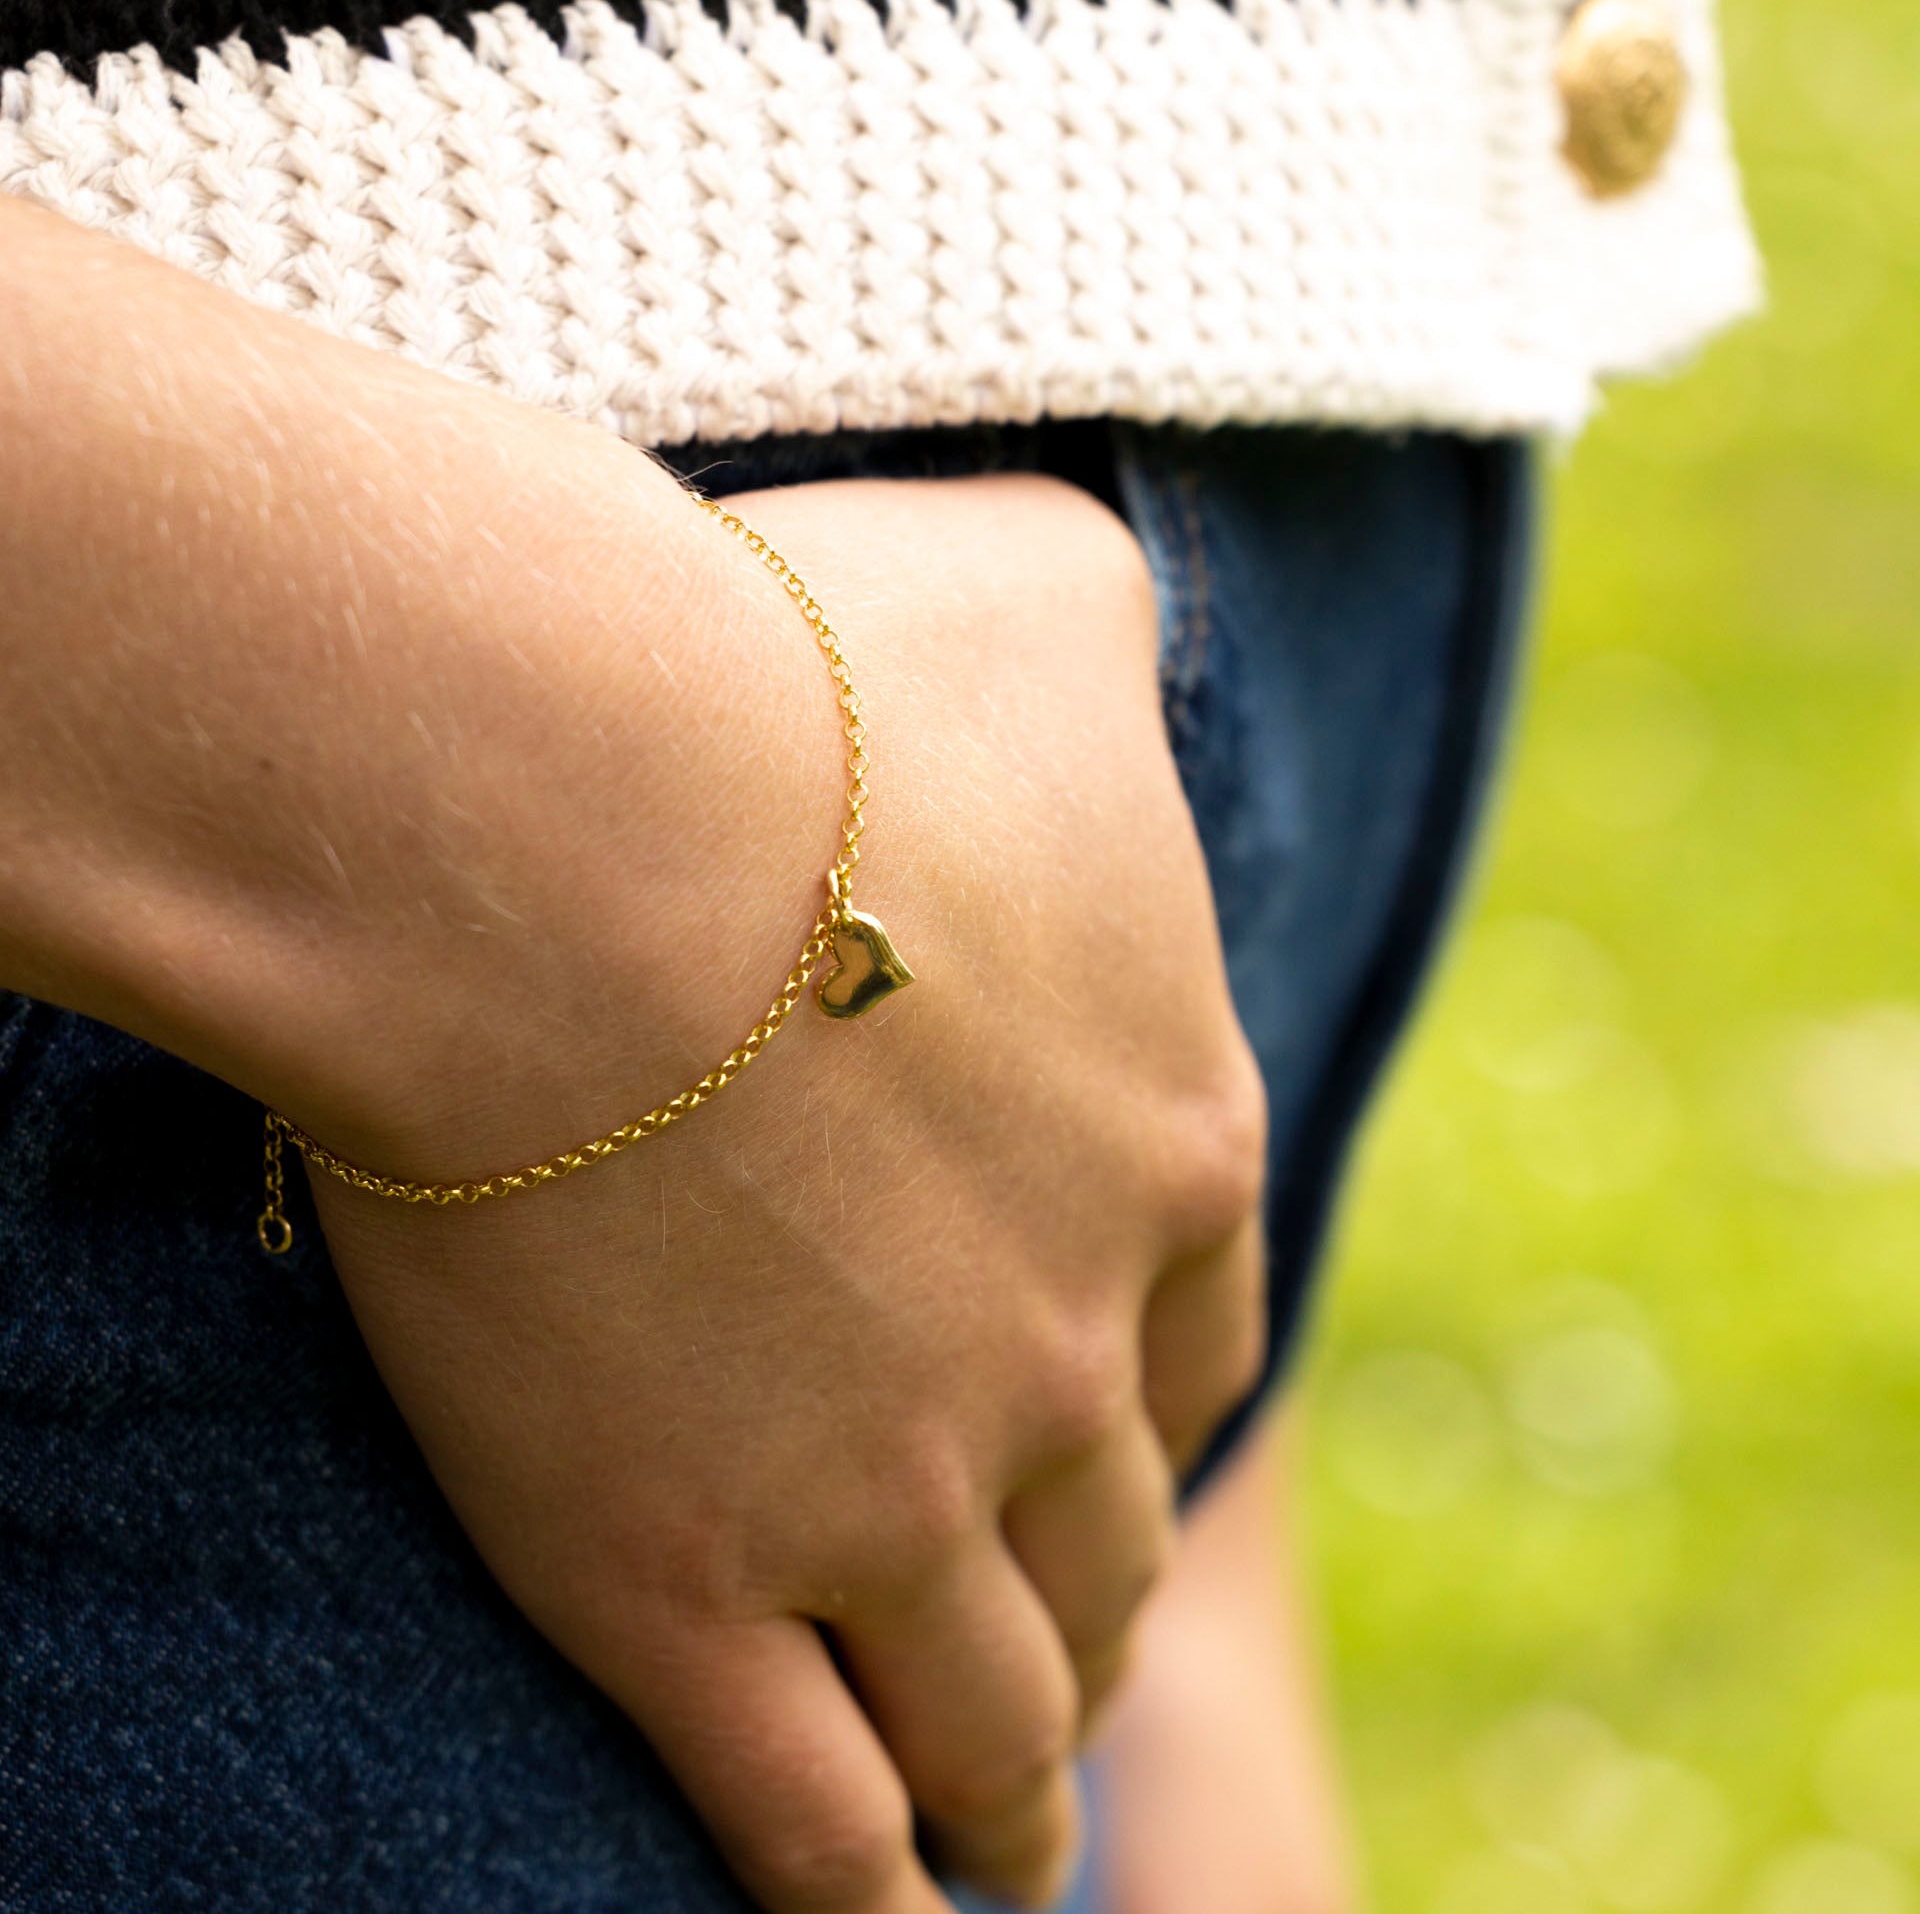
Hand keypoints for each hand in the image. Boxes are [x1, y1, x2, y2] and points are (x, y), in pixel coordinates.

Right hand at [300, 472, 1269, 1911]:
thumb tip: (1101, 626)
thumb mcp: (1032, 592)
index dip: (1154, 1408)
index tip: (1114, 1452)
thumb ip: (1106, 640)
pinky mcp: (685, 1582)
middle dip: (1093, 1600)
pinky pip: (804, 1809)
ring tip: (1000, 1828)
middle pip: (1111, 1535)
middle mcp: (1066, 1345)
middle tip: (1061, 1660)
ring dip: (1011, 1778)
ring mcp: (891, 1488)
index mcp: (1162, 1138)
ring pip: (996, 1708)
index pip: (1200, 1339)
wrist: (560, 810)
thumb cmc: (786, 665)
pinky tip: (877, 1910)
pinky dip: (855, 1884)